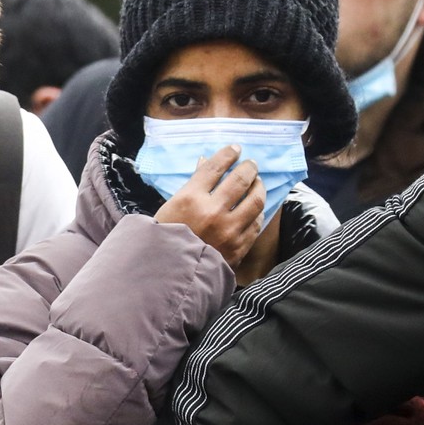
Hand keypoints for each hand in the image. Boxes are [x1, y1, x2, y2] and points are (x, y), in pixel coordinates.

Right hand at [153, 145, 265, 272]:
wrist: (170, 275)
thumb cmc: (164, 239)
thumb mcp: (171, 207)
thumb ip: (191, 185)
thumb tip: (205, 162)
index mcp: (190, 199)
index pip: (215, 168)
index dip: (227, 154)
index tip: (235, 149)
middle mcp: (212, 212)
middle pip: (240, 180)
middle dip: (249, 168)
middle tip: (251, 164)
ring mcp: (228, 231)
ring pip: (255, 201)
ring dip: (259, 188)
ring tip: (257, 183)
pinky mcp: (239, 247)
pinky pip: (255, 224)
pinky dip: (257, 213)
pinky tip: (256, 208)